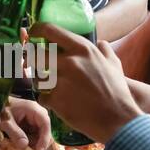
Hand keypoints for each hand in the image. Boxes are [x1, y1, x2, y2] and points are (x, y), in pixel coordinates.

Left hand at [0, 96, 51, 149]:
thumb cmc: (1, 110)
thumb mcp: (6, 122)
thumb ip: (14, 133)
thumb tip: (24, 146)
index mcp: (33, 108)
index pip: (45, 123)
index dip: (45, 137)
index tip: (39, 149)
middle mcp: (37, 114)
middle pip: (45, 131)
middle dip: (39, 143)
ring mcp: (35, 120)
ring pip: (41, 135)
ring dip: (33, 144)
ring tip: (22, 148)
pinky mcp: (32, 126)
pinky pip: (35, 136)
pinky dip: (30, 142)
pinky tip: (21, 145)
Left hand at [31, 23, 142, 143]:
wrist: (117, 119)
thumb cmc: (117, 91)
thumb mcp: (114, 65)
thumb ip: (105, 51)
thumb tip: (102, 43)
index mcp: (82, 49)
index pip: (50, 30)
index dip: (36, 30)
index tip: (33, 33)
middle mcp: (69, 61)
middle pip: (36, 54)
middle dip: (32, 59)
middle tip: (36, 65)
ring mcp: (60, 80)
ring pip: (37, 77)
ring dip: (41, 82)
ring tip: (53, 88)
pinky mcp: (55, 100)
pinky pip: (42, 97)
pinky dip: (49, 101)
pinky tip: (59, 104)